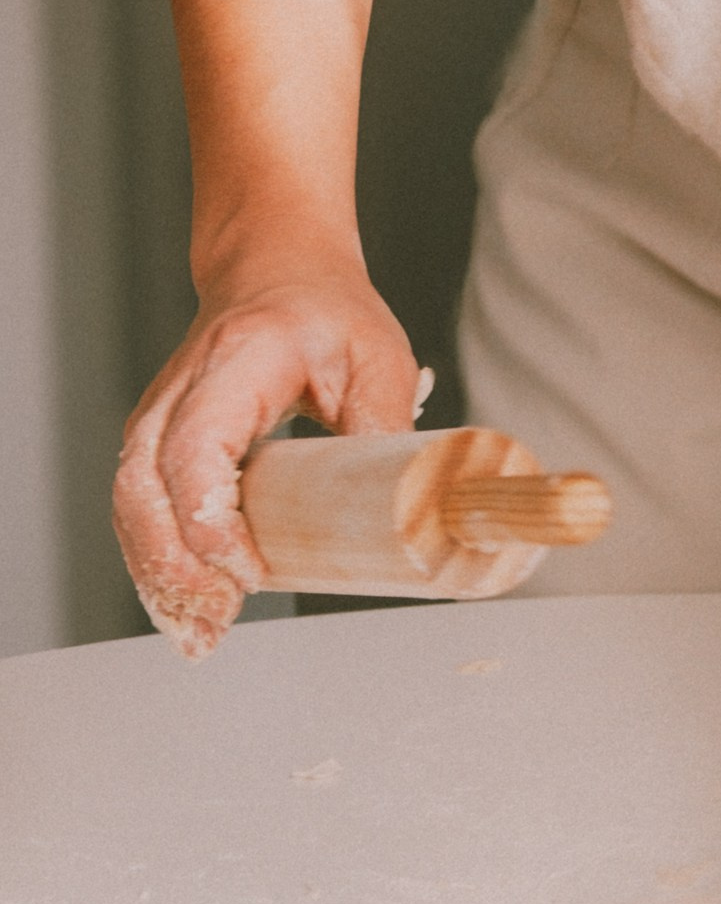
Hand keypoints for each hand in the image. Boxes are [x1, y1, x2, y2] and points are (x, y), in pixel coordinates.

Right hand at [113, 253, 419, 657]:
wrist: (274, 267)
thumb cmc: (327, 310)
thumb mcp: (377, 356)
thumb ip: (384, 426)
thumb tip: (407, 511)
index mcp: (237, 360)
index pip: (194, 448)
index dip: (210, 519)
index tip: (249, 569)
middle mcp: (179, 389)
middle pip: (143, 489)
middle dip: (173, 567)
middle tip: (216, 624)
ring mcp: (157, 415)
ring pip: (130, 507)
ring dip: (158, 577)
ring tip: (199, 635)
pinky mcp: (155, 442)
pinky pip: (138, 510)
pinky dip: (154, 564)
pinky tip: (184, 611)